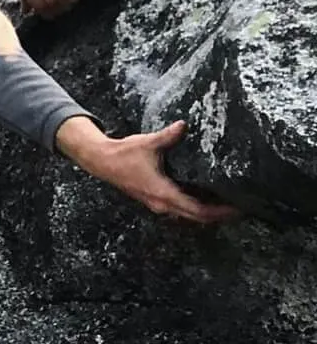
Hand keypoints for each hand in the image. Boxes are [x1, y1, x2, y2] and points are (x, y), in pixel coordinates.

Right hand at [55, 116, 239, 223]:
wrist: (102, 162)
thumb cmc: (124, 154)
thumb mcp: (148, 143)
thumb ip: (168, 136)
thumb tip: (184, 125)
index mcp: (164, 193)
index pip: (199, 211)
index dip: (220, 212)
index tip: (237, 209)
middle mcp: (163, 204)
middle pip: (198, 218)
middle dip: (220, 215)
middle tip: (240, 208)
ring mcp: (158, 204)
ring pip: (189, 215)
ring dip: (208, 212)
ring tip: (227, 202)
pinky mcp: (156, 200)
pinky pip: (181, 209)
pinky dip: (196, 206)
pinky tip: (205, 195)